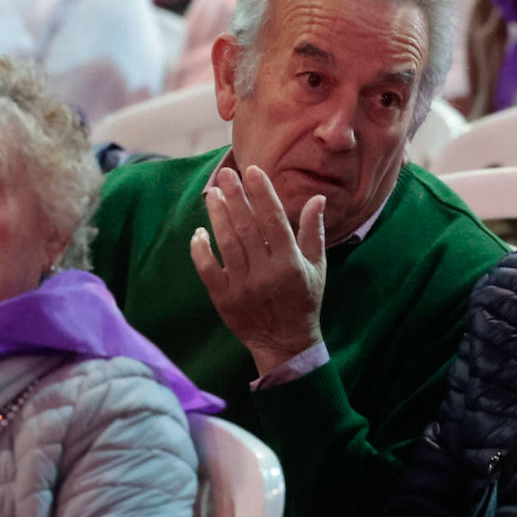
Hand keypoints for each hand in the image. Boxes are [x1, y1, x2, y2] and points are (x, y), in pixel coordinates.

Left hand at [190, 165, 327, 375]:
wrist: (285, 344)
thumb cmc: (304, 300)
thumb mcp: (317, 266)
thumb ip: (314, 231)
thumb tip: (318, 198)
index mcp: (290, 262)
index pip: (274, 220)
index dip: (262, 194)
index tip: (253, 172)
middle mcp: (265, 272)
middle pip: (246, 227)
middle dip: (235, 197)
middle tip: (226, 174)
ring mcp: (242, 286)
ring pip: (226, 244)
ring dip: (218, 216)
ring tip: (213, 194)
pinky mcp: (224, 299)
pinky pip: (207, 270)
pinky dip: (201, 250)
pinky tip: (199, 232)